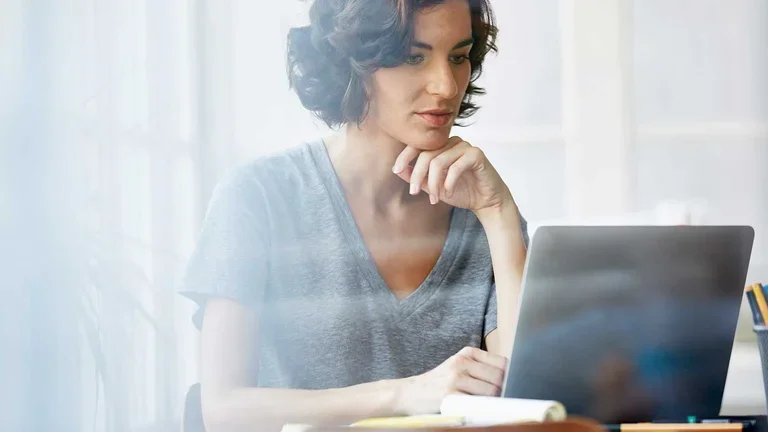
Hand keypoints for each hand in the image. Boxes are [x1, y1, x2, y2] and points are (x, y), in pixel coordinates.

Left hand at [392, 137, 513, 215]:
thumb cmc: (460, 191)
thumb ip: (416, 177)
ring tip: (435, 198)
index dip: (405, 156)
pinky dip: (448, 183)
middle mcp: (452, 142)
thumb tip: (397, 169)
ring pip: (439, 162)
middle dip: (417, 176)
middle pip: (426, 155)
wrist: (486, 201)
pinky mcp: (476, 155)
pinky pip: (456, 167)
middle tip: (414, 192)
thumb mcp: (432, 186)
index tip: (396, 170)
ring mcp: (465, 146)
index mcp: (441, 146)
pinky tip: (448, 193)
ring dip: (433, 183)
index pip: (418, 145)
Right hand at [394, 347, 506, 415]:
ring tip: (491, 406)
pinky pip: (477, 403)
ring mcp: (455, 378)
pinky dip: (484, 409)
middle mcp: (462, 362)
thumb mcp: (457, 367)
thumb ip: (479, 368)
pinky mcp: (450, 395)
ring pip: (491, 391)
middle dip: (505, 391)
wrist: (409, 393)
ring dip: (496, 401)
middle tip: (503, 400)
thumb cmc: (438, 383)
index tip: (512, 386)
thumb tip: (510, 379)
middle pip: (499, 377)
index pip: (501, 362)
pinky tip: (481, 411)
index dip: (511, 376)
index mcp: (467, 353)